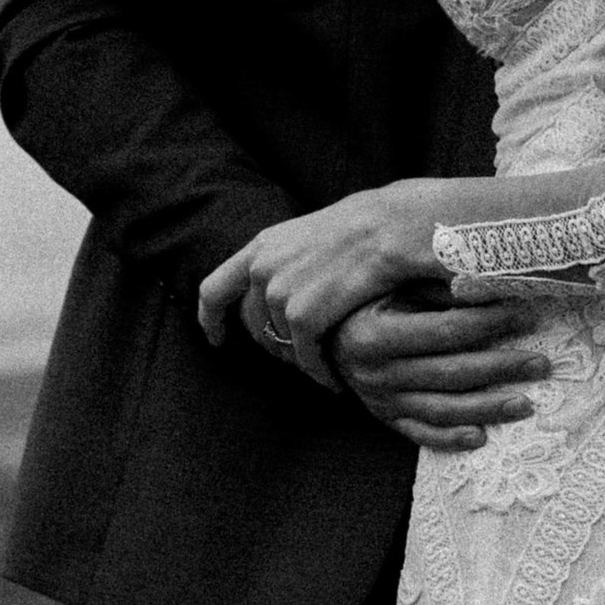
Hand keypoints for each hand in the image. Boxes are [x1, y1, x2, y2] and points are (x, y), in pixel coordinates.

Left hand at [199, 184, 449, 384]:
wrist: (393, 225)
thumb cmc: (368, 227)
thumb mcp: (312, 235)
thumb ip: (290, 259)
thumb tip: (283, 284)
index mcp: (262, 246)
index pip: (215, 289)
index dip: (211, 319)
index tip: (216, 338)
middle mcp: (262, 268)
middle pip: (253, 326)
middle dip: (272, 347)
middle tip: (297, 359)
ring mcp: (279, 292)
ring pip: (281, 345)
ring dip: (301, 361)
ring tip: (324, 367)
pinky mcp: (302, 316)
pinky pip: (305, 357)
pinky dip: (320, 372)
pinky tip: (334, 379)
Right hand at [333, 288, 552, 451]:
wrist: (322, 333)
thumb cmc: (368, 297)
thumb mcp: (393, 282)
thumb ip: (435, 284)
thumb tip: (490, 278)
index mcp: (373, 334)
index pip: (444, 331)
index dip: (489, 323)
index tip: (526, 312)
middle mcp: (373, 373)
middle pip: (450, 373)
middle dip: (501, 368)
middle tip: (542, 363)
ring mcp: (378, 400)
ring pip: (441, 410)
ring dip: (487, 409)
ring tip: (527, 404)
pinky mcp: (384, 418)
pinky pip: (420, 435)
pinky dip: (451, 439)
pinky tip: (482, 438)